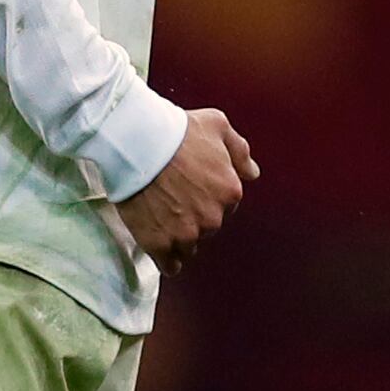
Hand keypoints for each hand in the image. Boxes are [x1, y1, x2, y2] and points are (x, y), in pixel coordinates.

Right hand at [116, 107, 257, 272]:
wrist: (137, 143)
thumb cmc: (176, 131)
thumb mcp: (218, 125)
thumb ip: (240, 151)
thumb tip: (252, 173)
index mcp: (230, 191)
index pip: (226, 206)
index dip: (207, 197)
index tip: (189, 188)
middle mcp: (213, 217)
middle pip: (208, 227)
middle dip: (193, 216)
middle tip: (172, 198)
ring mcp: (186, 233)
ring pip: (189, 247)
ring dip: (179, 237)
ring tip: (160, 219)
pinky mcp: (159, 244)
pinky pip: (170, 265)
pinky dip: (166, 259)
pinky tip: (158, 246)